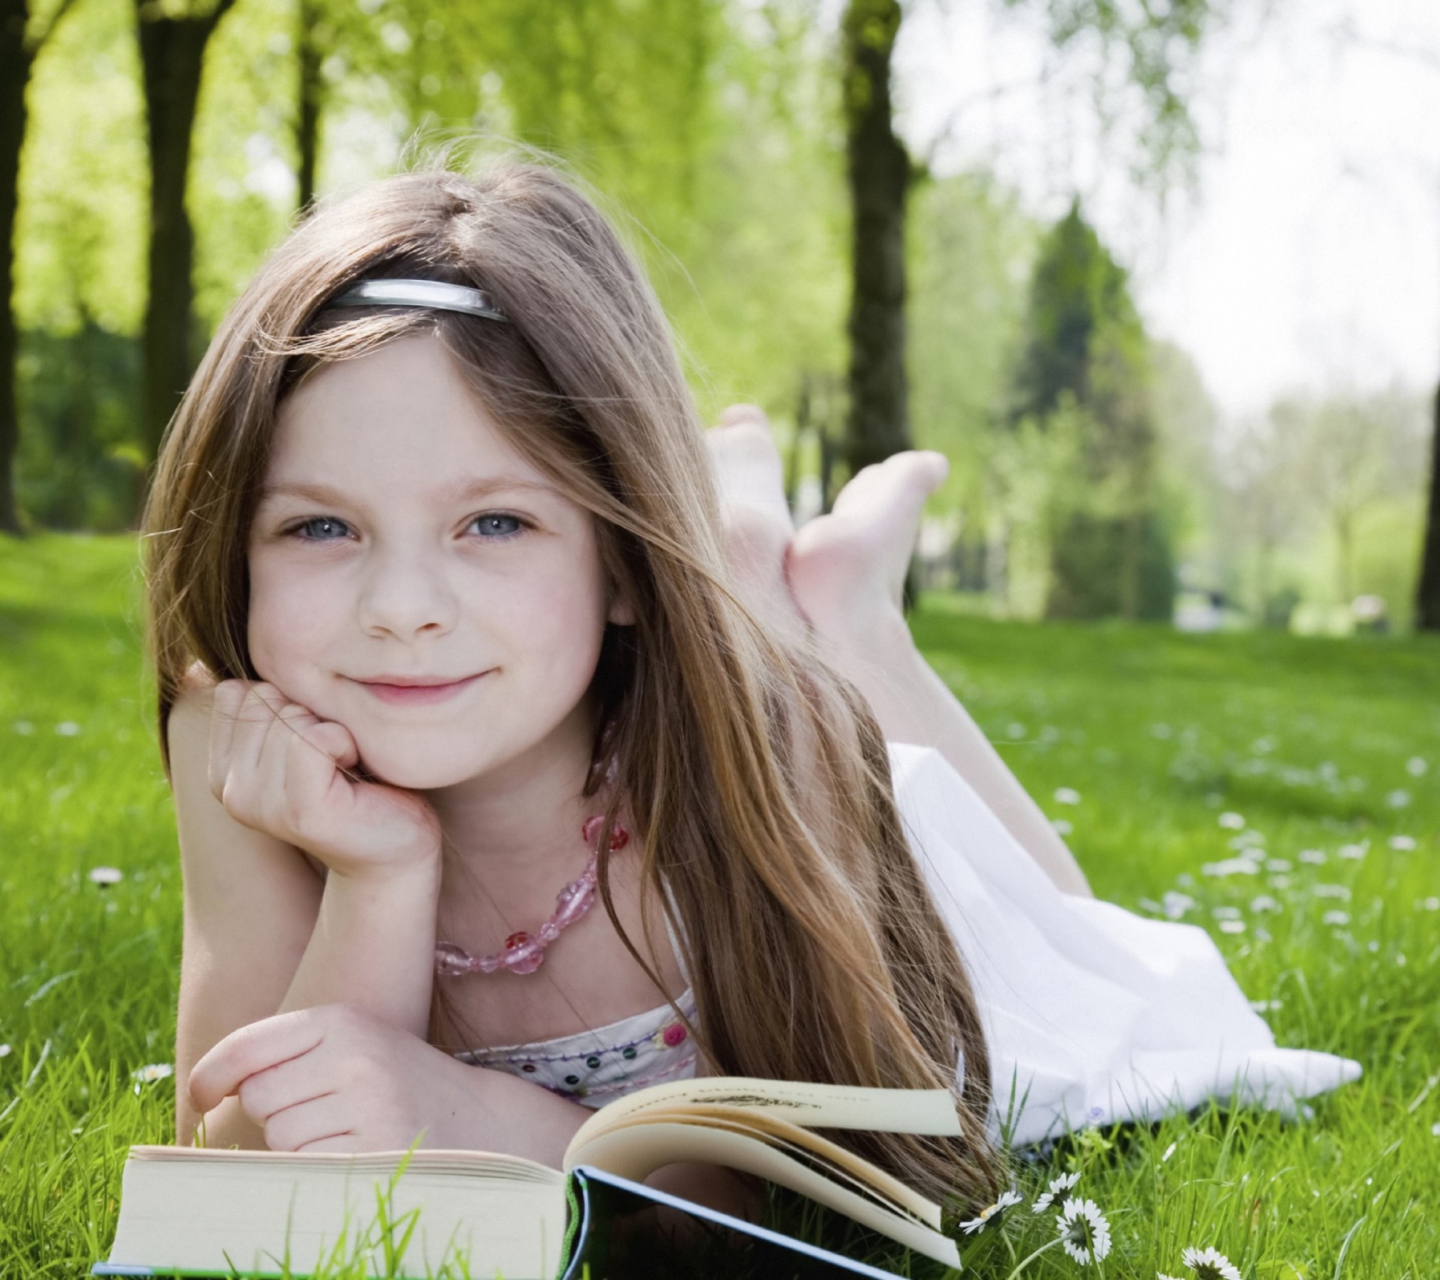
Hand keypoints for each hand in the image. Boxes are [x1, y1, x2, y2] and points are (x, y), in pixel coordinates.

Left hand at [188, 1005, 496, 1153]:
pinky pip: (307, 1167)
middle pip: (258, 1097)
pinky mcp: (375, 1152)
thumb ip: (287, 1053)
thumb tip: (202, 1094)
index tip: (200, 1093)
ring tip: (343, 1130)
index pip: (248, 1045)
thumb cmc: (393, 1080)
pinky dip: (317, 1167)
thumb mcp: (351, 1043)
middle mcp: (355, 1056)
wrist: (477, 1116)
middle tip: (317, 1108)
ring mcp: (368, 1105)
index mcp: (343, 1019)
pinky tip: (353, 1153)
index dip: (210, 1074)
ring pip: (280, 1136)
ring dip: (296, 1143)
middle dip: (274, 1111)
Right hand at [209, 681, 440, 880]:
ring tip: (345, 768)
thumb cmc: (359, 782)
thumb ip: (270, 703)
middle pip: (264, 698)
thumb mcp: (305, 734)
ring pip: (291, 716)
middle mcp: (230, 790)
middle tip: (334, 758)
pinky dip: (345, 743)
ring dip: (333, 731)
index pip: (237, 690)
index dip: (288, 701)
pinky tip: (354, 773)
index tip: (313, 741)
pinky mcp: (300, 811)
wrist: (396, 846)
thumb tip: (226, 651)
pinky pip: (315, 739)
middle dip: (311, 714)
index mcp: (224, 769)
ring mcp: (260, 805)